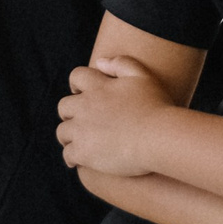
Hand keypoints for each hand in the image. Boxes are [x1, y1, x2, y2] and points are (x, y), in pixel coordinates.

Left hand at [56, 54, 173, 178]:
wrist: (159, 138)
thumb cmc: (156, 107)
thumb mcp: (142, 76)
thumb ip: (121, 63)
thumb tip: (99, 62)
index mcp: (98, 86)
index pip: (76, 77)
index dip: (76, 84)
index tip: (80, 93)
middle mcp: (85, 106)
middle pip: (64, 107)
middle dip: (69, 113)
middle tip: (78, 121)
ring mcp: (82, 130)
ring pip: (62, 132)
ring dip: (68, 136)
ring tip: (77, 143)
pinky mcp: (83, 152)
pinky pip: (68, 155)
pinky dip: (72, 158)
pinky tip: (78, 162)